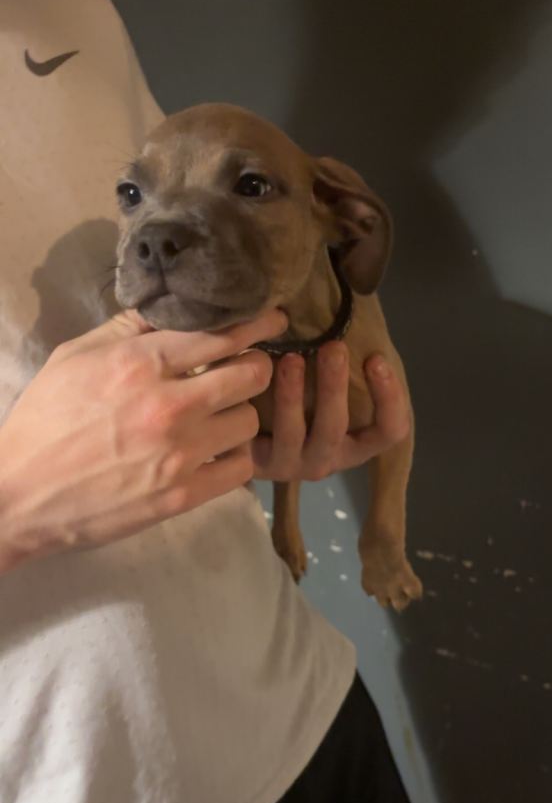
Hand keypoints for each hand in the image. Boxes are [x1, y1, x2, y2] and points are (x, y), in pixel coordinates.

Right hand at [0, 307, 286, 572]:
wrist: (19, 493)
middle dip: (255, 367)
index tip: (275, 319)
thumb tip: (172, 307)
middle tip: (248, 370)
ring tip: (222, 415)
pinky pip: (241, 468)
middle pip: (252, 375)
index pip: (224, 334)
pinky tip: (218, 451)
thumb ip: (128, 329)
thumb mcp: (75, 356)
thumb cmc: (44, 419)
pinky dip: (236, 457)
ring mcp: (179, 453)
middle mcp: (168, 404)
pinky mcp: (183, 495)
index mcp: (141, 363)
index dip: (259, 324)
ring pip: (250, 421)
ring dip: (241, 415)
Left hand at [251, 341, 409, 481]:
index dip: (390, 399)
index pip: (389, 431)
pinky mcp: (256, 464)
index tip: (376, 359)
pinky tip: (252, 379)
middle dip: (335, 386)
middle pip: (335, 428)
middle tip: (333, 347)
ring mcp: (290, 465)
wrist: (250, 437)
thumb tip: (349, 318)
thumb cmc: (301, 405)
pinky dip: (256, 405)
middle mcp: (326, 460)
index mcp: (354, 445)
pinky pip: (256, 436)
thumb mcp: (328, 392)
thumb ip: (342, 370)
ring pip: (293, 433)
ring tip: (290, 359)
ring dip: (292, 394)